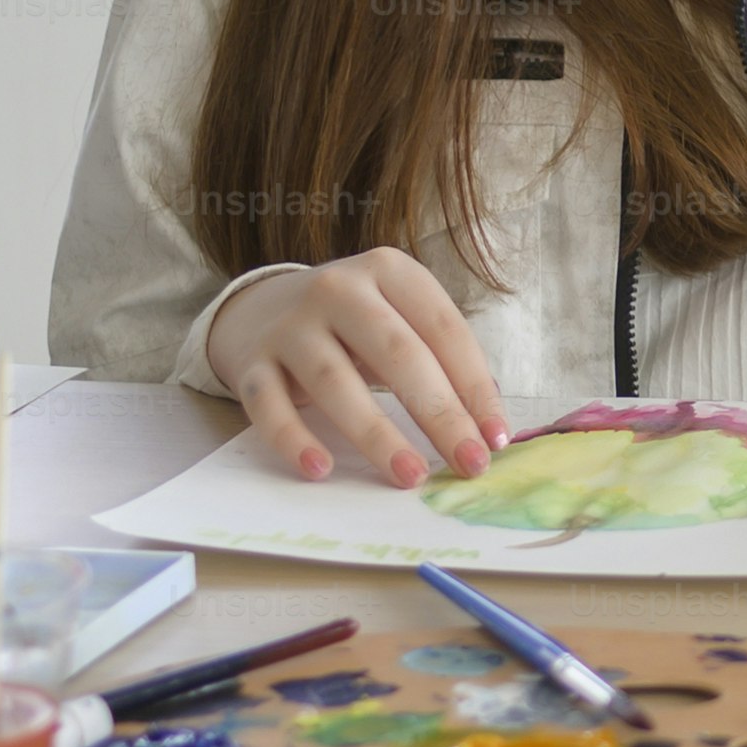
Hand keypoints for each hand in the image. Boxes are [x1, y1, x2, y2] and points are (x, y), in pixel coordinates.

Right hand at [201, 250, 509, 487]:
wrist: (263, 308)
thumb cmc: (356, 324)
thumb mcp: (401, 318)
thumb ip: (440, 359)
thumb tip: (487, 426)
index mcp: (389, 271)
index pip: (444, 329)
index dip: (475, 385)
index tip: (496, 438)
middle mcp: (338, 289)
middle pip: (397, 354)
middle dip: (440, 414)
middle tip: (469, 463)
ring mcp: (289, 325)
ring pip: (335, 382)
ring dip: (377, 434)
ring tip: (410, 475)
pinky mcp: (250, 362)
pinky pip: (269, 406)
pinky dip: (294, 440)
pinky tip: (321, 470)